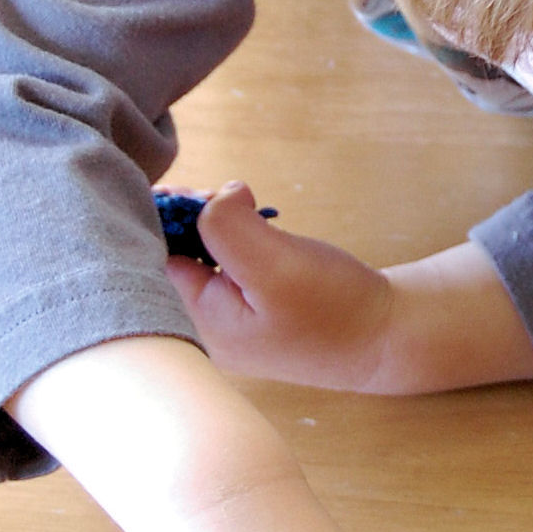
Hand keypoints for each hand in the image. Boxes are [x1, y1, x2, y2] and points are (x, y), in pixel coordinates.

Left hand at [169, 181, 394, 387]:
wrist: (385, 337)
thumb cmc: (334, 309)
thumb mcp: (276, 265)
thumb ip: (227, 225)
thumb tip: (214, 195)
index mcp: (191, 324)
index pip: (147, 255)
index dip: (167, 214)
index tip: (204, 195)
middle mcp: (198, 326)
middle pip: (168, 253)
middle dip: (192, 217)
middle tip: (233, 201)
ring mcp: (222, 319)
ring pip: (196, 254)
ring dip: (217, 225)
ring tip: (252, 216)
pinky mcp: (246, 309)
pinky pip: (221, 263)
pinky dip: (236, 239)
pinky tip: (260, 235)